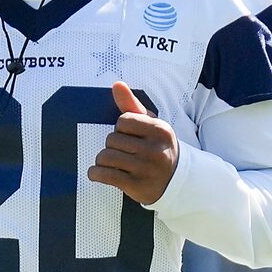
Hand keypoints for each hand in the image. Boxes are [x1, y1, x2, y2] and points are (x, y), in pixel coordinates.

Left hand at [87, 80, 176, 205]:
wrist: (176, 180)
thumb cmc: (158, 147)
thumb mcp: (151, 125)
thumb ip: (132, 105)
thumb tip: (117, 85)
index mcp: (159, 130)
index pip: (123, 121)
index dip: (120, 129)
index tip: (127, 136)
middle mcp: (155, 150)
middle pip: (112, 139)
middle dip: (111, 145)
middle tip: (120, 152)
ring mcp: (146, 169)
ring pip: (106, 157)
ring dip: (102, 160)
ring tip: (109, 163)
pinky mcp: (136, 186)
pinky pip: (105, 175)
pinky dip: (95, 174)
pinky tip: (97, 173)